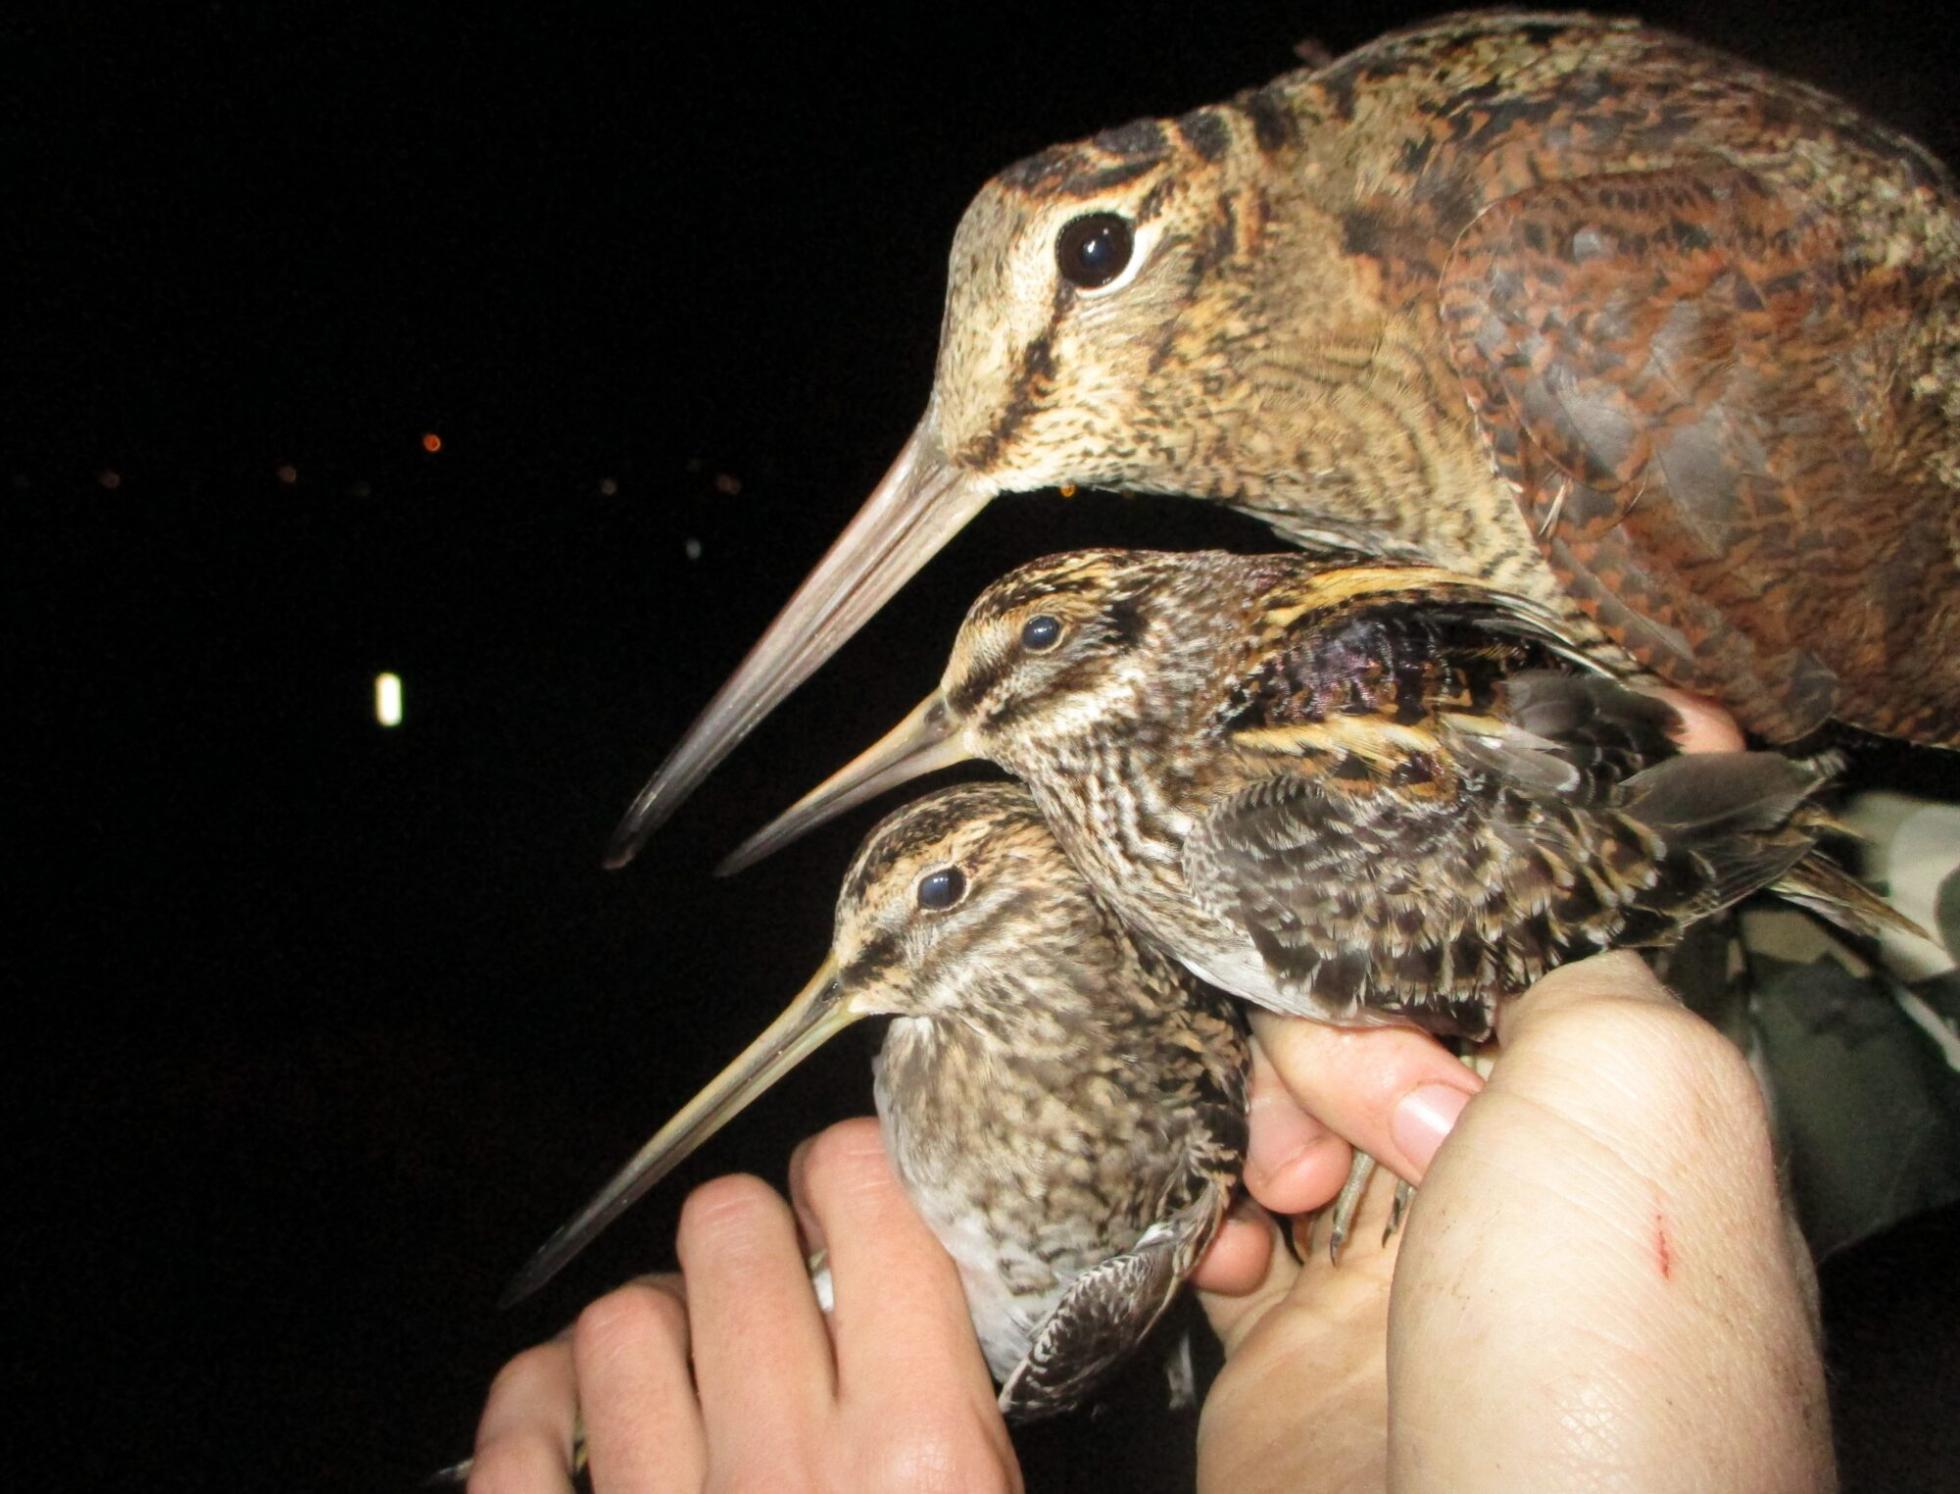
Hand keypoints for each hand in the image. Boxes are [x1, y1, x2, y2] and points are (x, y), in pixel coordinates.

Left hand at [467, 1118, 1021, 1492]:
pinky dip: (535, 1406)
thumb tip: (910, 1284)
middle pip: (729, 1230)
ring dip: (652, 1321)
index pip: (866, 1198)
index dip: (853, 1172)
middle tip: (770, 1275)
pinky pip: (517, 1438)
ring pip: (621, 1321)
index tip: (848, 1190)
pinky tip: (570, 1411)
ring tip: (682, 1352)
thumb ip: (956, 1402)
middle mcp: (789, 1472)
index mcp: (920, 1452)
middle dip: (750, 1233)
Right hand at [1190, 685, 1753, 1290]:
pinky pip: (1209, 1193)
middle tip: (1393, 1109)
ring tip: (1287, 1189)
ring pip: (1273, 1075)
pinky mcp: (1283, 1307)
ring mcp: (1388, 1228)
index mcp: (1604, 1086)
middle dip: (1340, 1020)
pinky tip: (1233, 1240)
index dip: (1454, 847)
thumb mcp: (1634, 1079)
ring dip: (1265, 1108)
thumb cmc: (1601, 1350)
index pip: (1514, 914)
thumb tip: (1493, 888)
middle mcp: (1503, 1150)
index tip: (1382, 768)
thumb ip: (1573, 942)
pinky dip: (1201, 1199)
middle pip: (1367, 982)